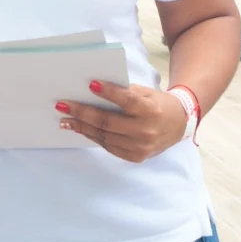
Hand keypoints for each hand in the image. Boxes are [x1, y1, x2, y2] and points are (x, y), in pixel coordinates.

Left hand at [56, 80, 186, 162]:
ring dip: (81, 127)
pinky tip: (79, 128)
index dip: (109, 92)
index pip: (127, 100)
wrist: (178, 125)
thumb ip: (124, 92)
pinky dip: (92, 136)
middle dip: (82, 112)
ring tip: (64, 119)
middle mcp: (146, 131)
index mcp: (151, 110)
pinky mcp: (135, 157)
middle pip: (108, 122)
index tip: (90, 84)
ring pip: (104, 136)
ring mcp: (140, 147)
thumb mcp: (145, 92)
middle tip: (62, 105)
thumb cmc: (156, 103)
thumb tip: (92, 91)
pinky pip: (108, 146)